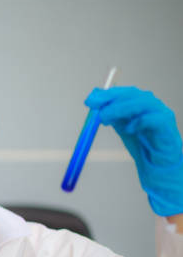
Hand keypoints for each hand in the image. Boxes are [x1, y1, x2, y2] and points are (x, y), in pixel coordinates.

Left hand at [84, 86, 182, 215]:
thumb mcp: (120, 125)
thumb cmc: (140, 143)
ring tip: (106, 119)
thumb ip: (109, 113)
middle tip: (97, 112)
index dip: (107, 95)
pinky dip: (139, 122)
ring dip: (121, 108)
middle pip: (133, 94)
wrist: (156, 164)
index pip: (124, 92)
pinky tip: (129, 130)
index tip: (90, 102)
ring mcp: (162, 113)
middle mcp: (152, 105)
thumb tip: (92, 100)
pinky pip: (154, 119)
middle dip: (112, 100)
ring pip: (143, 102)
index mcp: (141, 102)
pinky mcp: (167, 126)